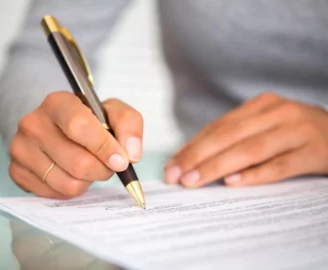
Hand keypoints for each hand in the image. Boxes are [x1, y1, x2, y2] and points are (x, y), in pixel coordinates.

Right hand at [8, 91, 142, 197]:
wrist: (57, 126)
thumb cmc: (88, 119)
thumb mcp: (112, 112)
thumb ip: (129, 125)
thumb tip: (131, 154)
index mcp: (57, 103)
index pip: (80, 127)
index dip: (104, 147)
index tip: (121, 161)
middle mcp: (33, 124)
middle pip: (77, 162)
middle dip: (102, 170)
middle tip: (108, 165)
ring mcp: (20, 149)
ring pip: (68, 183)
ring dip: (88, 181)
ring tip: (89, 167)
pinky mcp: (17, 171)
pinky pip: (55, 194)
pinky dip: (72, 189)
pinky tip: (72, 174)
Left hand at [165, 92, 327, 187]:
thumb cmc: (295, 134)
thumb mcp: (266, 126)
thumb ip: (236, 138)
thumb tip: (194, 158)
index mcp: (261, 105)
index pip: (219, 127)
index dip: (192, 145)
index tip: (172, 164)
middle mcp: (278, 113)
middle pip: (229, 136)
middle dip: (198, 156)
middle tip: (176, 175)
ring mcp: (297, 131)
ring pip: (250, 149)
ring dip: (218, 166)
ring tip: (194, 180)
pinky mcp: (314, 152)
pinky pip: (280, 165)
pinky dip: (255, 174)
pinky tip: (233, 183)